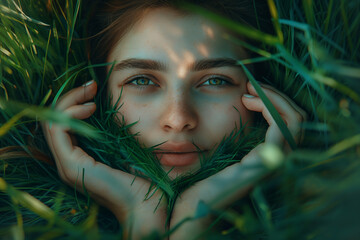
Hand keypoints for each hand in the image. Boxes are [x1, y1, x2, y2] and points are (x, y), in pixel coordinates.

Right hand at [42, 80, 165, 237]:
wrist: (147, 206)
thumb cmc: (143, 179)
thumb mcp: (127, 148)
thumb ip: (116, 132)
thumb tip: (117, 107)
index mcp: (80, 157)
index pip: (64, 124)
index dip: (75, 102)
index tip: (95, 89)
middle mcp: (69, 161)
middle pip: (55, 120)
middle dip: (71, 97)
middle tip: (91, 85)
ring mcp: (67, 164)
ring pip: (52, 122)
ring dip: (69, 101)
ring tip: (91, 94)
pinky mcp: (70, 165)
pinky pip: (57, 130)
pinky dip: (69, 113)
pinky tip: (90, 108)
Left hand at [169, 82, 305, 238]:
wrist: (189, 208)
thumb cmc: (197, 180)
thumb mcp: (217, 150)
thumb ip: (229, 134)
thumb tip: (229, 108)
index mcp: (265, 157)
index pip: (289, 124)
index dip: (275, 101)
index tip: (250, 88)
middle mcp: (274, 160)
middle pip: (297, 121)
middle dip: (277, 96)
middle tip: (252, 84)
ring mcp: (271, 163)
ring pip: (296, 122)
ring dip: (275, 98)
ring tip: (250, 89)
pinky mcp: (263, 164)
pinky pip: (283, 129)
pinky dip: (271, 108)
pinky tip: (247, 100)